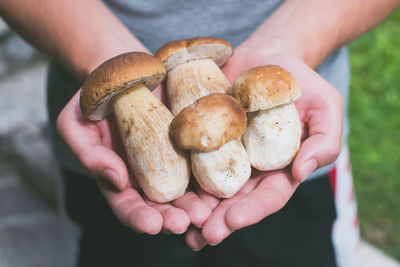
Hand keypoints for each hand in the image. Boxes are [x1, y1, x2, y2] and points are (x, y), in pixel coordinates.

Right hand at [57, 85, 211, 234]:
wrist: (123, 70)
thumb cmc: (94, 98)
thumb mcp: (76, 123)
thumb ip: (89, 154)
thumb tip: (117, 181)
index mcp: (118, 176)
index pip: (127, 205)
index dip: (139, 217)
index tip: (152, 225)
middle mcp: (147, 174)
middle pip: (161, 205)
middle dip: (172, 217)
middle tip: (185, 222)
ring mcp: (171, 160)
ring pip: (186, 190)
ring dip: (196, 204)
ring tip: (206, 211)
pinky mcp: (189, 143)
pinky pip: (202, 163)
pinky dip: (211, 177)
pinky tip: (220, 186)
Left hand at [185, 46, 343, 249]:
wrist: (266, 57)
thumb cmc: (300, 83)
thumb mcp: (325, 107)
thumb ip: (324, 141)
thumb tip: (302, 171)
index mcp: (278, 169)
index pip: (267, 197)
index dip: (250, 211)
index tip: (231, 221)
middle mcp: (248, 168)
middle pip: (233, 200)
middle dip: (218, 220)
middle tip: (201, 235)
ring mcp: (222, 154)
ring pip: (207, 187)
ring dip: (193, 208)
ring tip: (177, 226)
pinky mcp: (202, 137)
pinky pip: (187, 157)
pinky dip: (176, 176)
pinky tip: (161, 191)